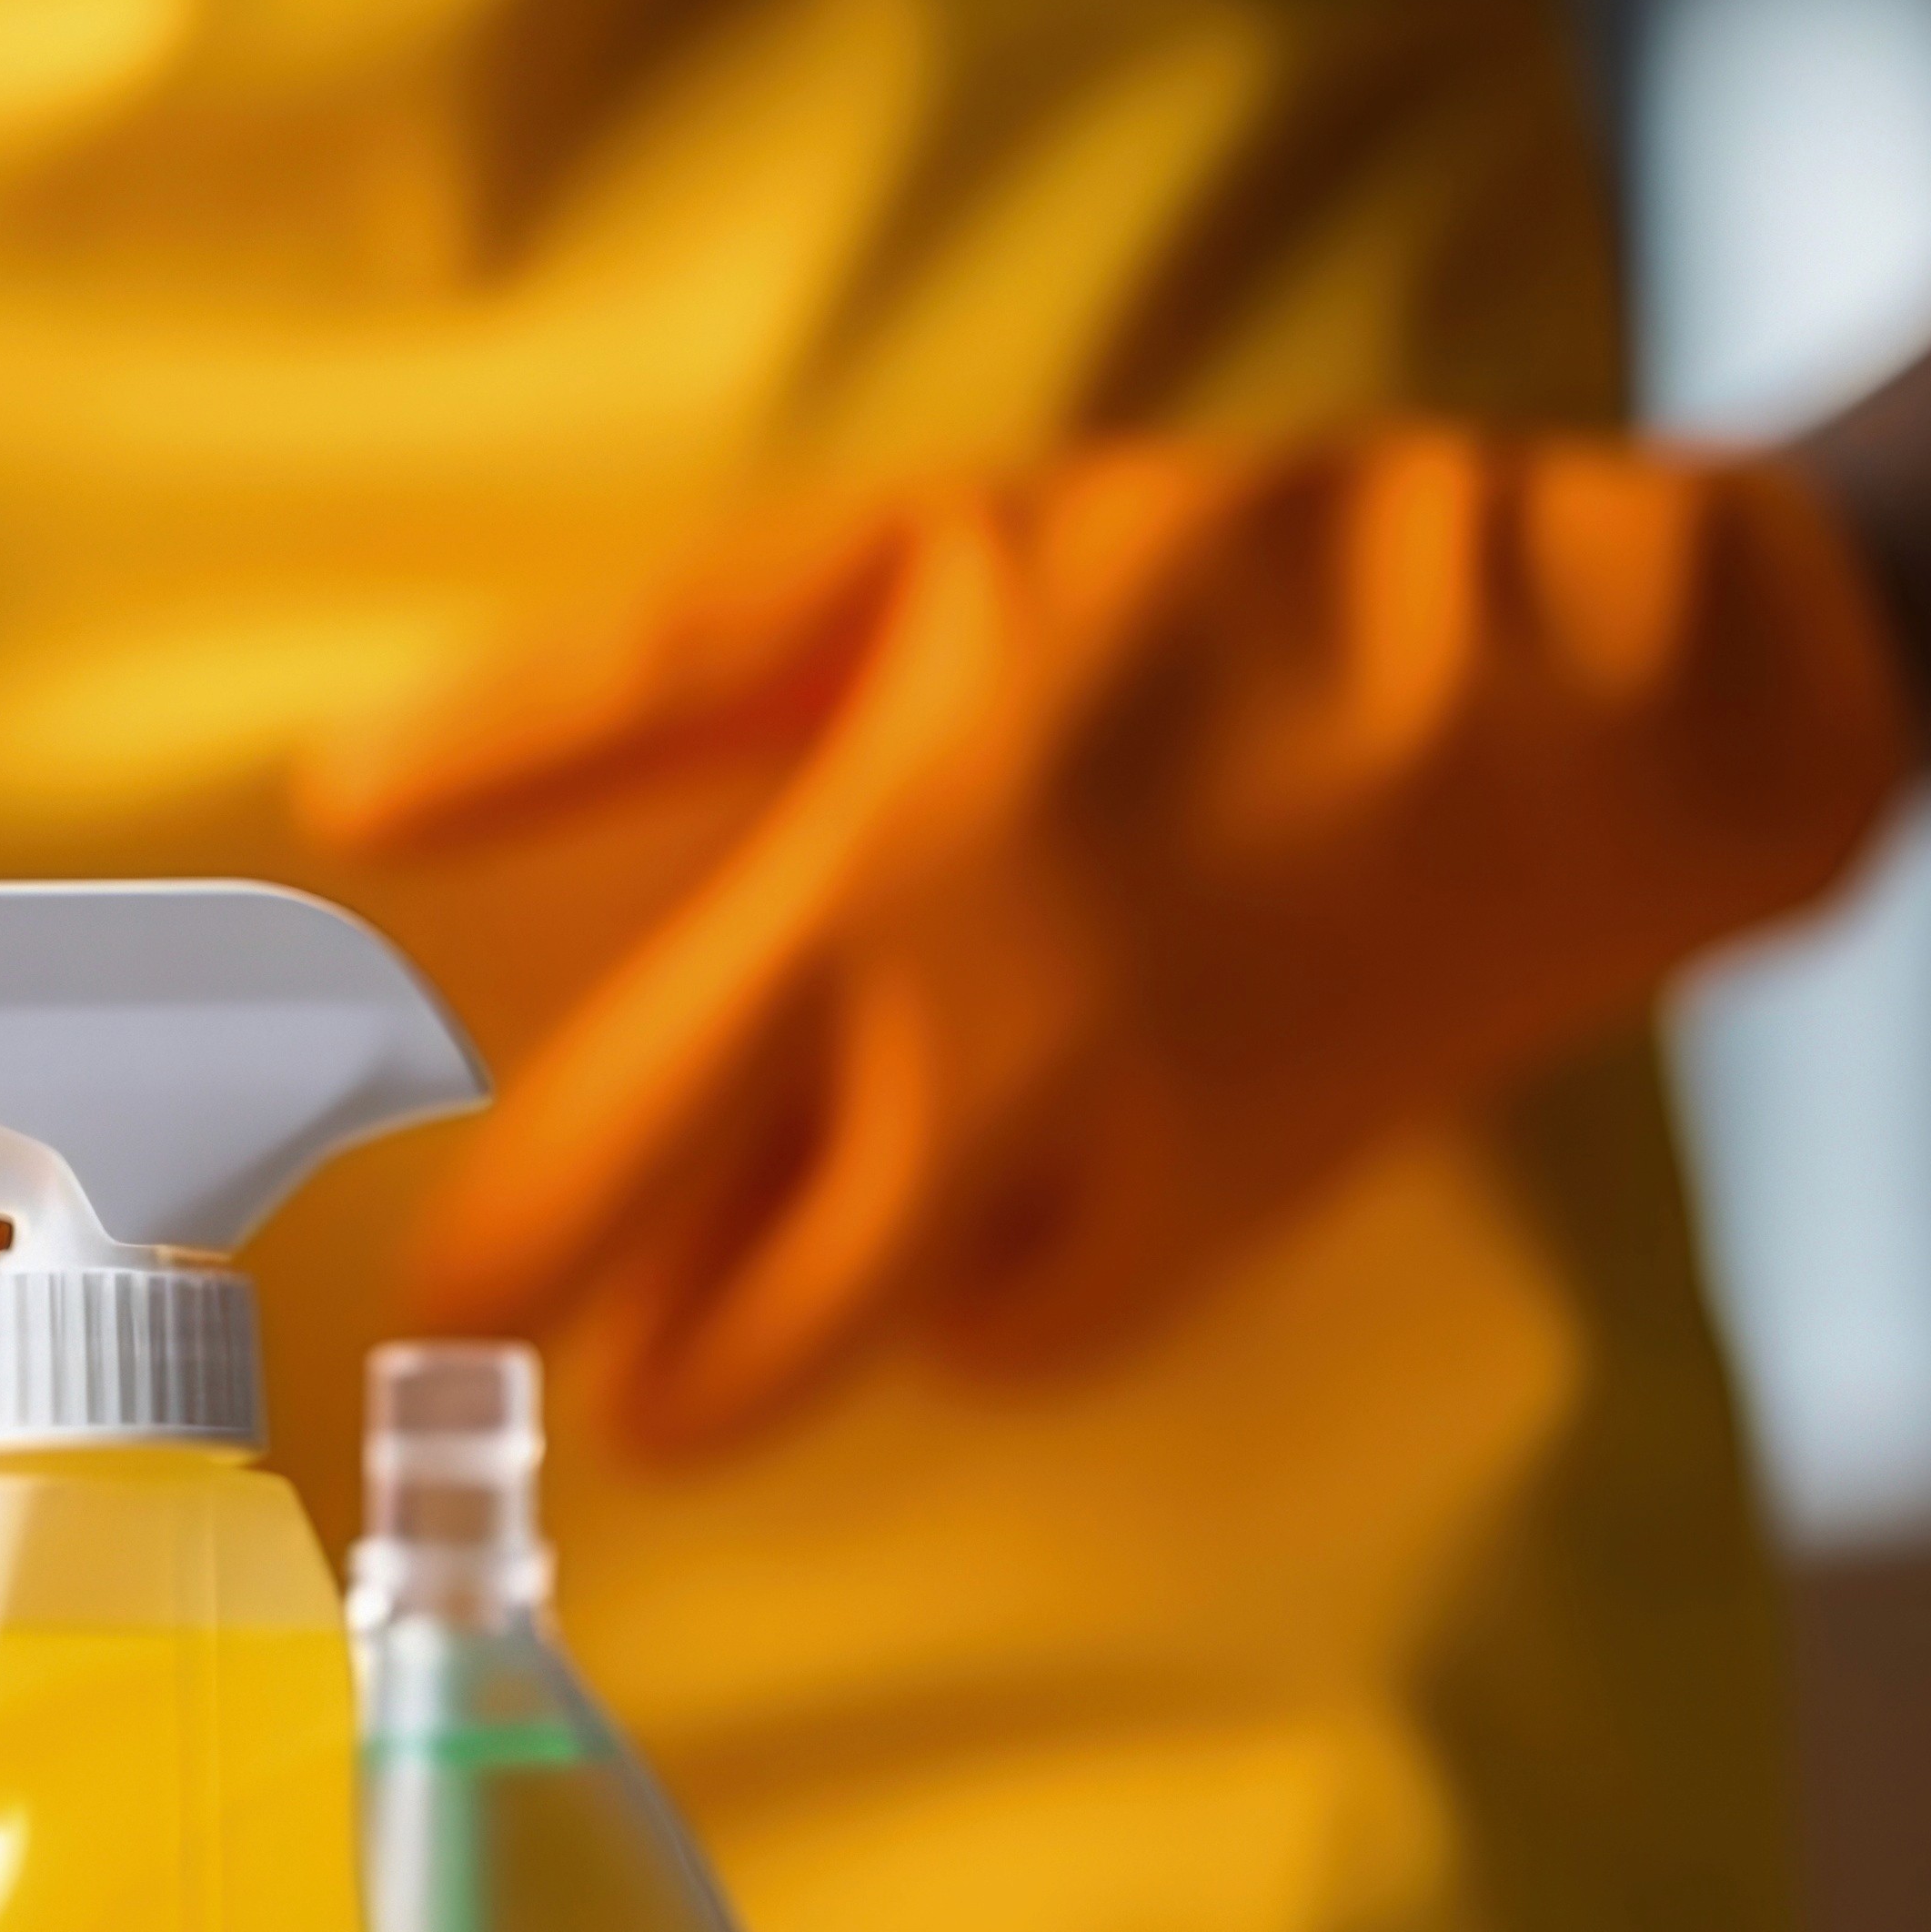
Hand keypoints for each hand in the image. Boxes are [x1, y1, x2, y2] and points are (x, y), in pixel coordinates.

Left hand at [299, 433, 1910, 1453]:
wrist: (1586, 705)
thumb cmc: (1206, 599)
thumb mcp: (890, 574)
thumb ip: (614, 693)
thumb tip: (344, 792)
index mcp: (872, 901)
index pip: (600, 1159)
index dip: (483, 1270)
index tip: (409, 1307)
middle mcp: (984, 1084)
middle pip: (725, 1347)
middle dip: (621, 1357)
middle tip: (560, 1321)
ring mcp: (1111, 1180)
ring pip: (868, 1356)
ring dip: (775, 1339)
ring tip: (718, 1278)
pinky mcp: (1220, 1232)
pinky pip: (1022, 1341)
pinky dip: (962, 1305)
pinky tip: (946, 1213)